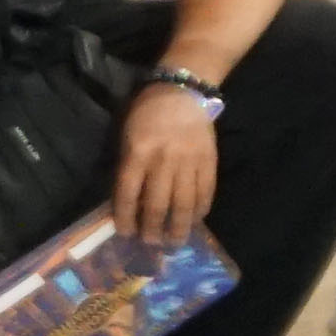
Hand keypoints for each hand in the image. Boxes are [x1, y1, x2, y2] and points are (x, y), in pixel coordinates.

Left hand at [111, 80, 222, 241]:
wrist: (182, 92)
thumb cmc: (146, 114)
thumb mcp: (126, 136)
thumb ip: (127, 167)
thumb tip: (128, 202)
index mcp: (138, 153)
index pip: (128, 194)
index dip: (125, 217)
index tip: (125, 234)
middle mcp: (163, 160)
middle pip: (157, 204)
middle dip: (152, 229)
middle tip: (151, 244)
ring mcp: (189, 162)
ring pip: (184, 203)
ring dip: (179, 227)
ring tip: (175, 242)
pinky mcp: (209, 161)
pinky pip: (206, 191)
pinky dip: (201, 209)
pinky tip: (196, 220)